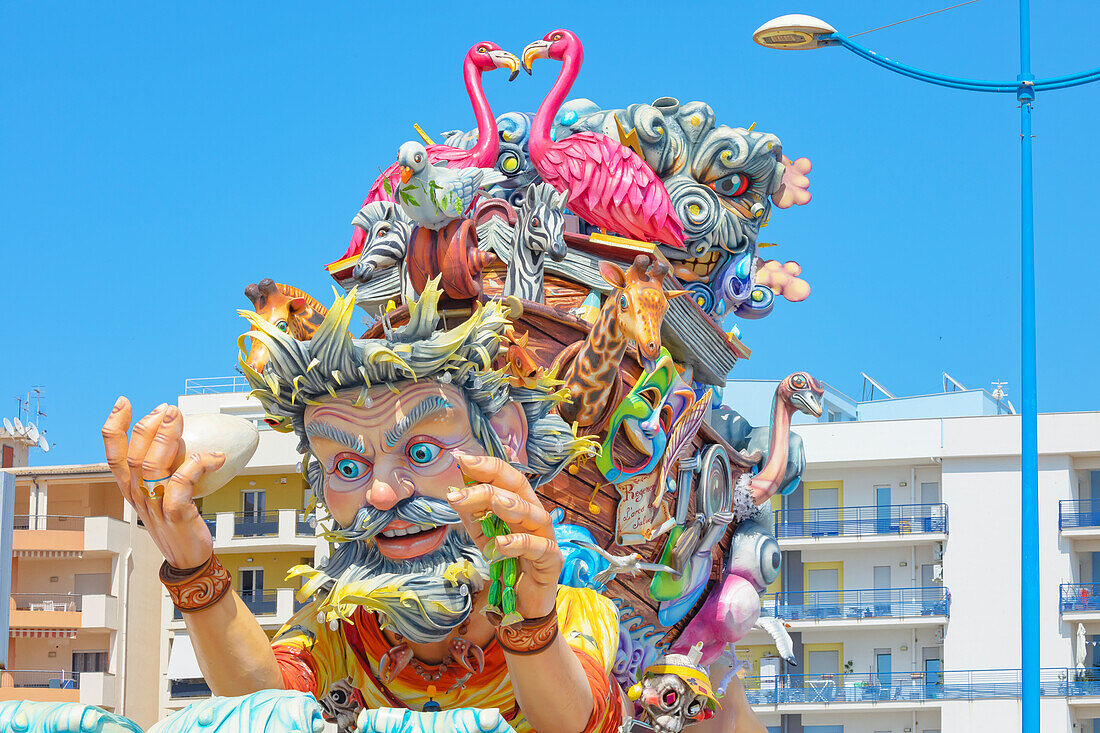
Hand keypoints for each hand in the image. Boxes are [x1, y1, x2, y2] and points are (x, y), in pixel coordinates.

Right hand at [101, 397, 224, 568]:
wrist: (188, 557)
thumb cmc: (177, 521)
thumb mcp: (161, 492)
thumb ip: (162, 467)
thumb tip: (176, 435)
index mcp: (131, 488)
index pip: (114, 454)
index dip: (115, 427)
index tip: (124, 403)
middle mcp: (138, 495)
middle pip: (134, 455)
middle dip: (148, 425)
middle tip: (166, 407)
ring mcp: (155, 505)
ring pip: (153, 466)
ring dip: (166, 438)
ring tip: (179, 418)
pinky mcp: (176, 515)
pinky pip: (181, 485)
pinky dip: (197, 465)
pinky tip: (215, 457)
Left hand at [447, 452, 561, 619]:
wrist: (522, 606)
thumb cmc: (507, 566)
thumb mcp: (484, 537)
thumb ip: (473, 515)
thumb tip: (455, 490)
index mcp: (519, 506)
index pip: (506, 478)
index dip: (486, 466)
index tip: (461, 458)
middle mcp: (535, 517)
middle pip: (520, 488)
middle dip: (493, 478)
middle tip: (465, 476)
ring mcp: (546, 538)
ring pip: (533, 514)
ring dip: (511, 505)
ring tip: (492, 501)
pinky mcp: (552, 561)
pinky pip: (539, 548)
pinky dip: (520, 544)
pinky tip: (500, 544)